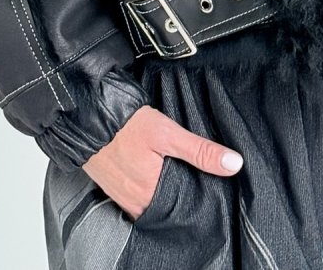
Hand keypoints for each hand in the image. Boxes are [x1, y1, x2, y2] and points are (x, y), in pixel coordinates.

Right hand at [82, 104, 243, 218]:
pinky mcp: (114, 187)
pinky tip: (156, 169)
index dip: (198, 194)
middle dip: (182, 191)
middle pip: (168, 204)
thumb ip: (201, 151)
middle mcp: (136, 203)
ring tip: (178, 170)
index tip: (211, 183)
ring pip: (153, 199)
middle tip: (195, 173)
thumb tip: (234, 164)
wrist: (88, 117)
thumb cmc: (127, 125)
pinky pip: (138, 193)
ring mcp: (122, 196)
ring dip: (165, 188)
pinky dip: (150, 184)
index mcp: (150, 196)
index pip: (183, 206)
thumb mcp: (169, 134)